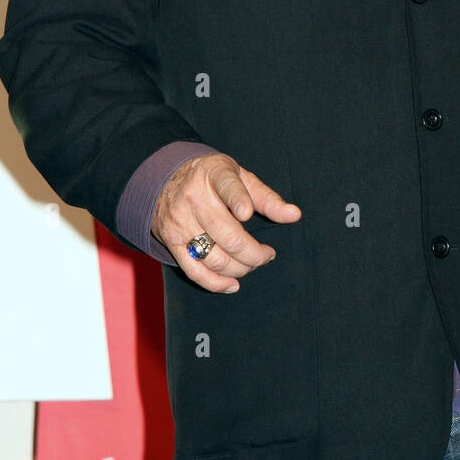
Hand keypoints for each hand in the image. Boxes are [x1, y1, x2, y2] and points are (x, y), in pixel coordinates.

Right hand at [150, 152, 300, 292]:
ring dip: (240, 269)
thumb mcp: (241, 178)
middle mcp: (194, 198)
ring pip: (214, 258)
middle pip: (228, 236)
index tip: (247, 213)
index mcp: (214, 175)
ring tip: (252, 264)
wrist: (164, 179)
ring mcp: (180, 222)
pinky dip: (215, 283)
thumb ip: (268, 198)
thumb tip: (295, 215)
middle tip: (267, 255)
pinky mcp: (171, 242)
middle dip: (254, 254)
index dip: (237, 200)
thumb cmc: (213, 179)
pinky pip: (194, 270)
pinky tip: (233, 284)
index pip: (227, 187)